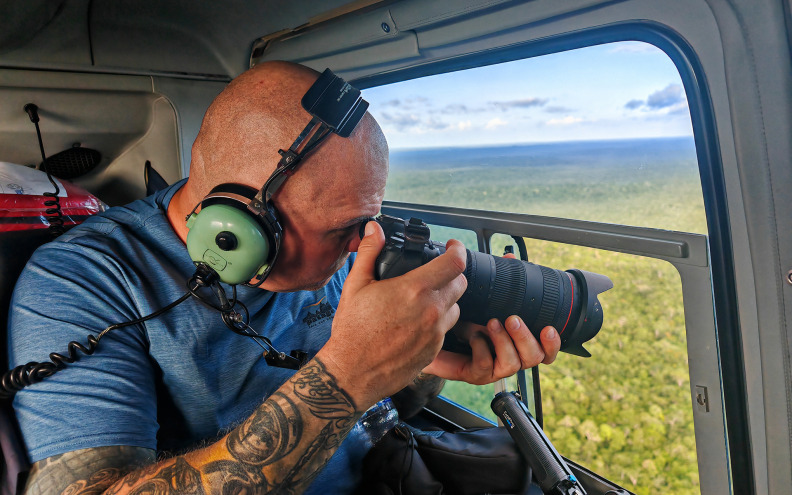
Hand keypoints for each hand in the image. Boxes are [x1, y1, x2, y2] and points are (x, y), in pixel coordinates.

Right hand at [318, 221, 467, 409]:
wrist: (352, 373)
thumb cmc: (352, 331)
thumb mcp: (355, 285)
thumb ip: (370, 253)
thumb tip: (375, 230)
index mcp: (414, 290)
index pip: (455, 263)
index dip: (458, 249)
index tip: (452, 246)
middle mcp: (431, 311)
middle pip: (460, 284)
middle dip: (451, 274)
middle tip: (436, 272)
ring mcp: (435, 334)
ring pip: (455, 308)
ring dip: (446, 300)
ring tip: (424, 300)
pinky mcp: (434, 351)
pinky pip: (444, 331)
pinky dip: (436, 323)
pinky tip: (415, 323)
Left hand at [422, 250, 560, 384]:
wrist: (434, 334)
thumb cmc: (464, 318)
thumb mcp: (485, 299)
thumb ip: (501, 280)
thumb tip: (511, 258)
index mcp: (517, 342)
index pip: (545, 350)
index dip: (552, 343)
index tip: (548, 328)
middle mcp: (509, 357)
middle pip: (534, 358)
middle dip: (525, 337)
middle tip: (512, 319)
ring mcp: (493, 368)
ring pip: (513, 364)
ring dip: (504, 342)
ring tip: (492, 323)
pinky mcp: (475, 374)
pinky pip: (485, 367)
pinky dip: (481, 349)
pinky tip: (473, 337)